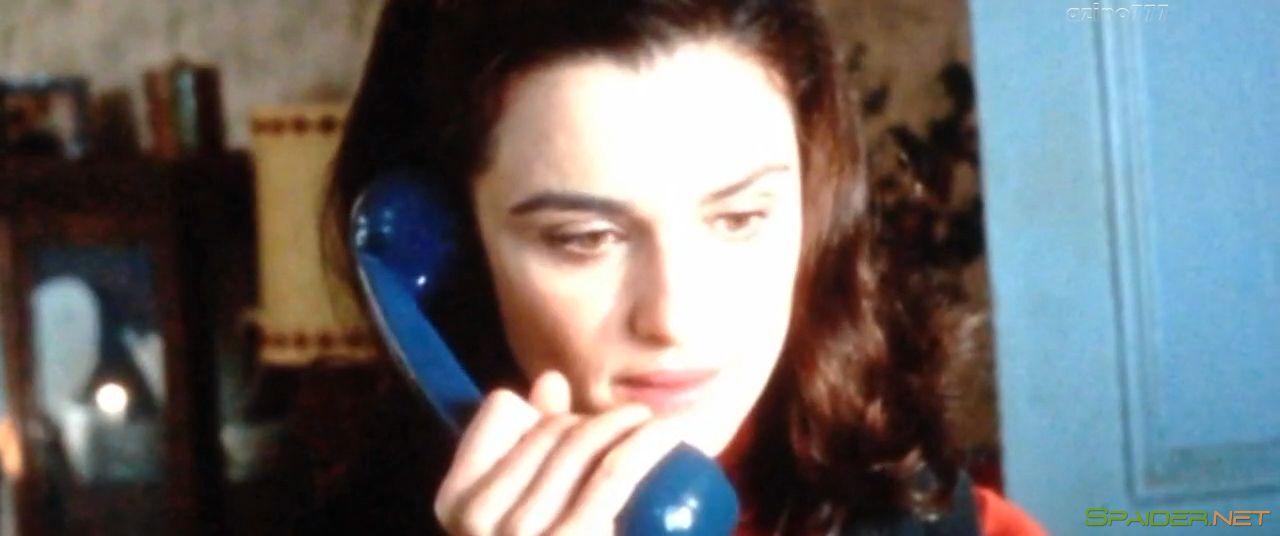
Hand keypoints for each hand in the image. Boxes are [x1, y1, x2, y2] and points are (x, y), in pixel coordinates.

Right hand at [434, 371, 682, 535]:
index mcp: (454, 503)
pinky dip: (648, 441)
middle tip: (632, 434)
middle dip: (594, 419)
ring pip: (583, 443)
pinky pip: (613, 471)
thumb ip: (524, 446)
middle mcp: (475, 520)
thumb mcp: (525, 508)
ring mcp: (520, 534)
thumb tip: (548, 383)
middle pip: (549, 430)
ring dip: (627, 422)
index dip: (545, 412)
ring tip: (657, 432)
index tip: (579, 428)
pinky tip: (673, 431)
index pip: (502, 411)